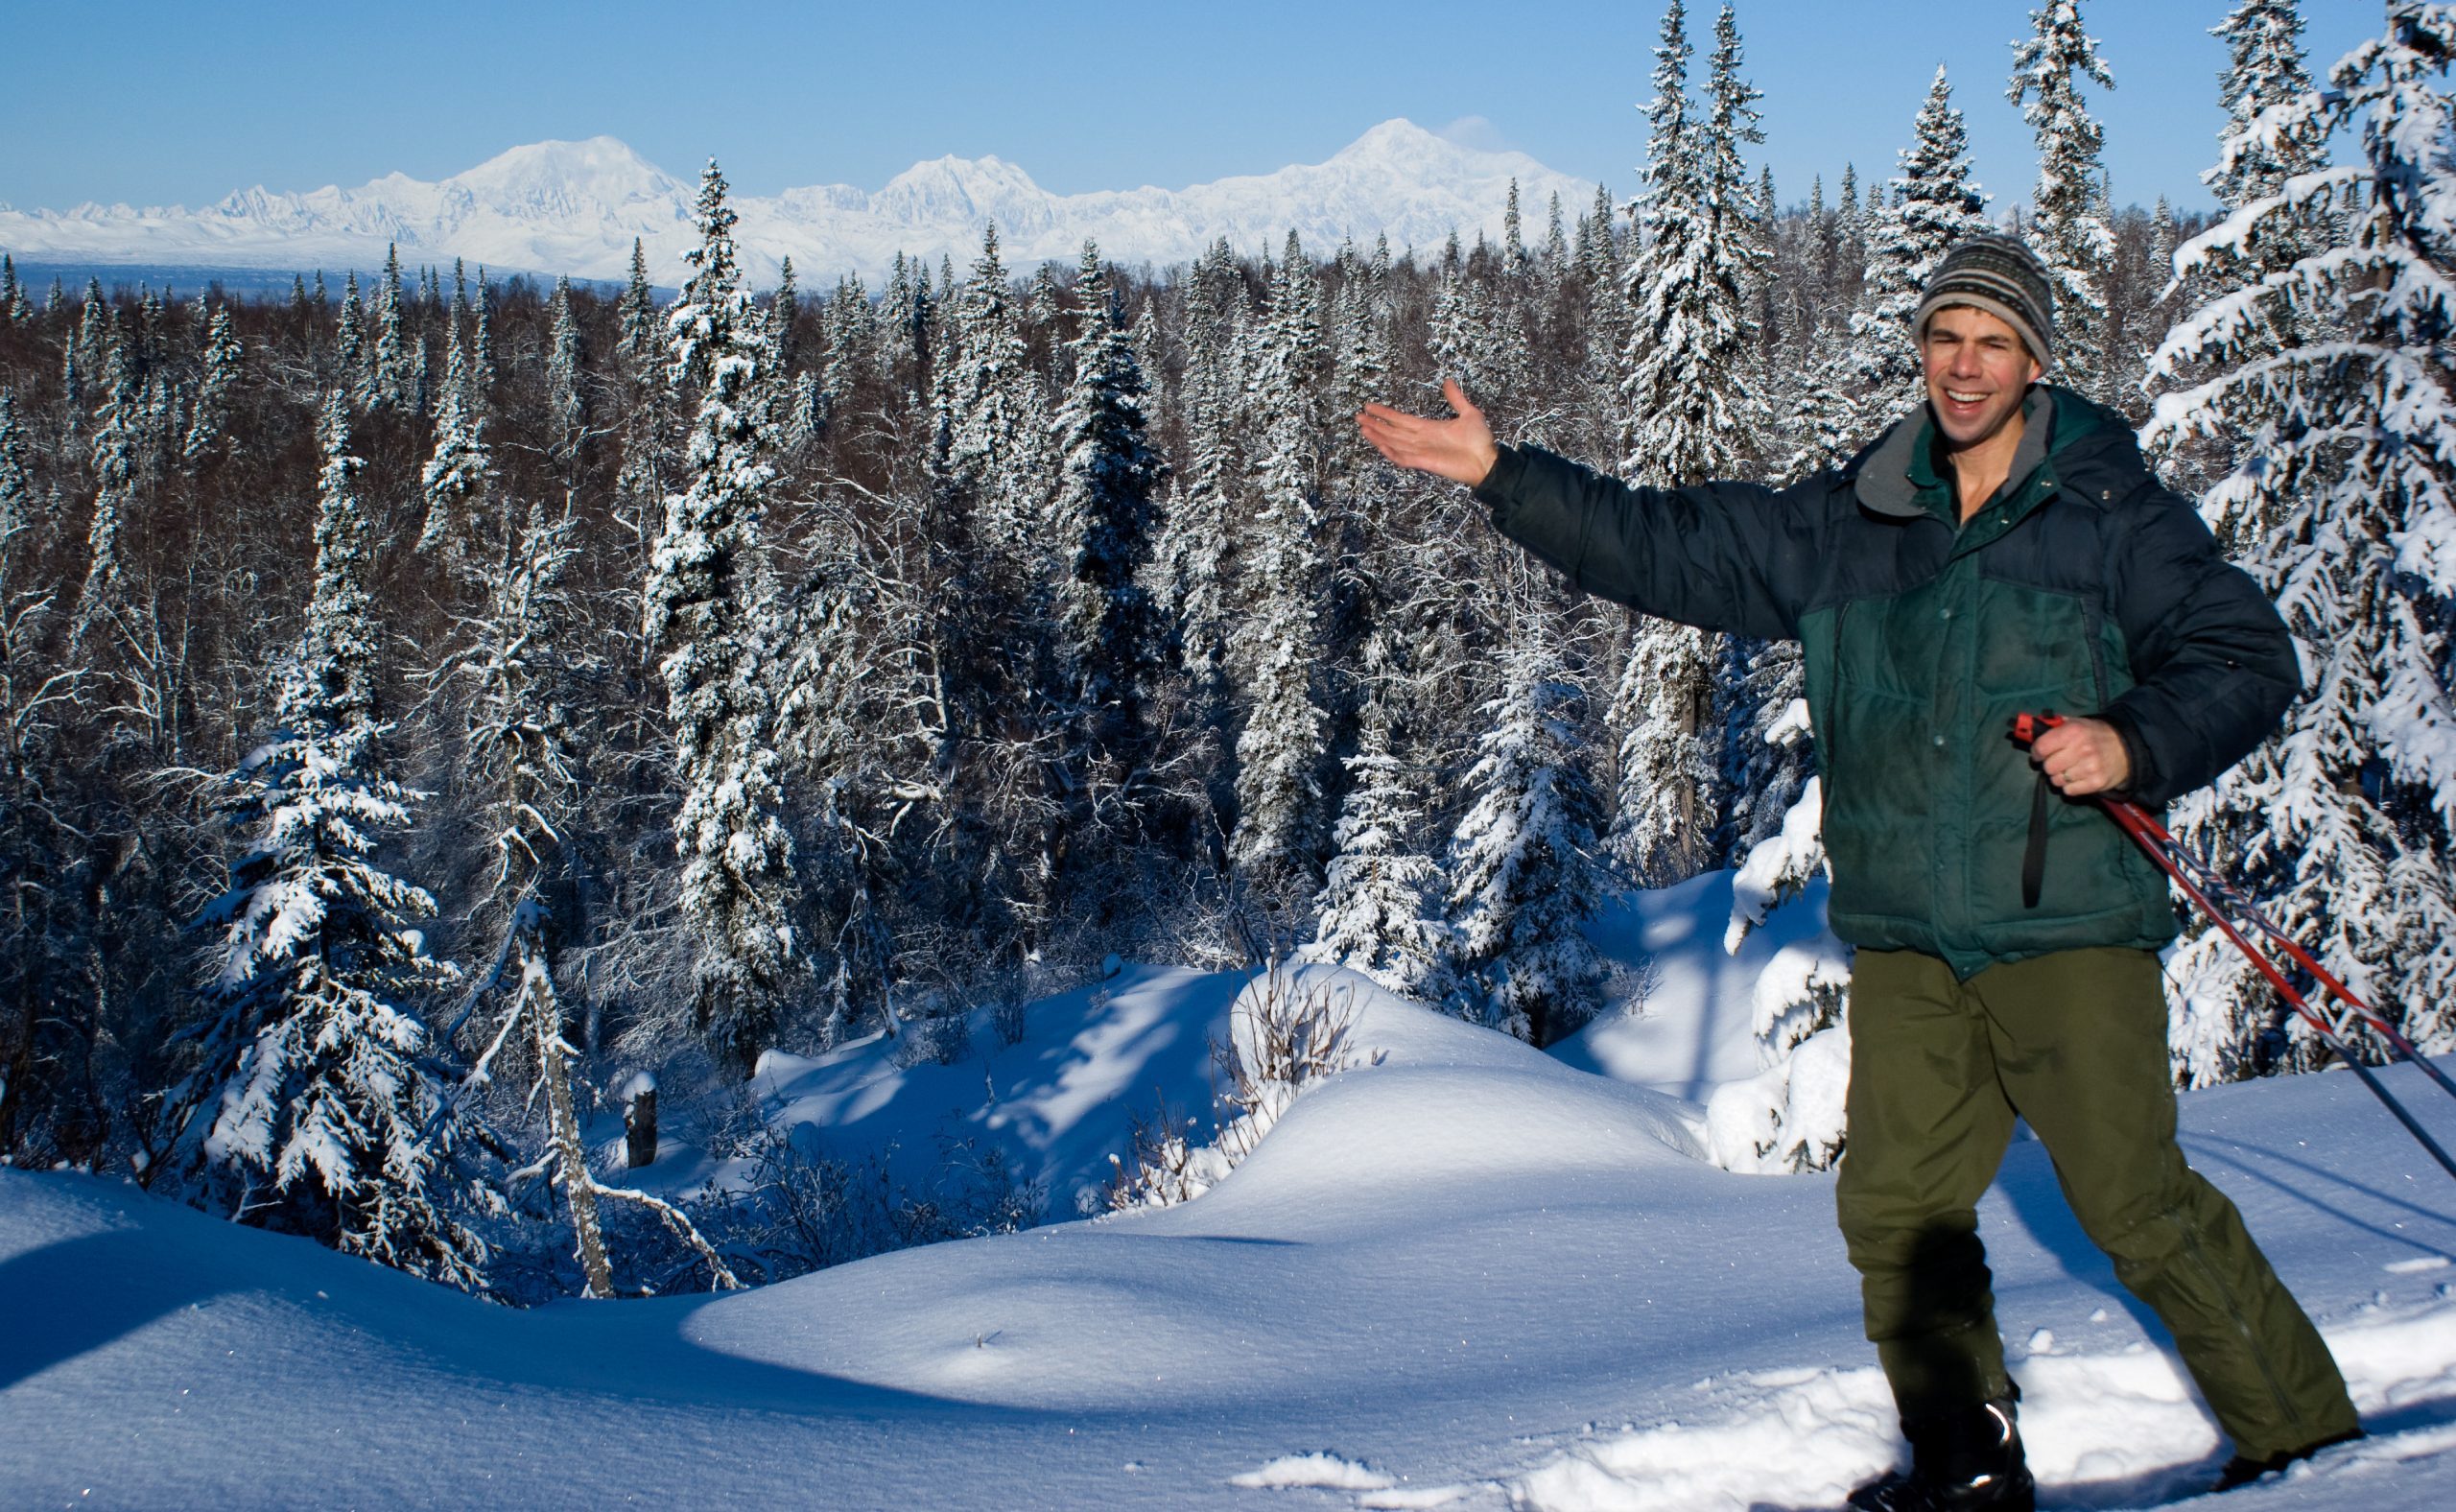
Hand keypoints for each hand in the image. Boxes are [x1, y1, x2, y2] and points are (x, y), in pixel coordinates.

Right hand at [1356, 378, 1500, 486]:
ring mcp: (1421, 452)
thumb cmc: (1480, 441)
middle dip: (1375, 423)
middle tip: (1358, 416)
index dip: (1385, 413)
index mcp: (1428, 429)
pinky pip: (1403, 457)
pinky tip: (1379, 443)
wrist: (1488, 461)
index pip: (1401, 420)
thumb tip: (1448, 381)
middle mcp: (1421, 440)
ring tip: (1363, 427)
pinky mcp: (1424, 462)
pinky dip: (1390, 451)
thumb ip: (1456, 398)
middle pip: (1392, 431)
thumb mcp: (1469, 413)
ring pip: (1394, 442)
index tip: (1370, 406)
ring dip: (1378, 436)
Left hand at [2031, 716, 2131, 796]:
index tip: (2040, 754)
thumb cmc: (2095, 735)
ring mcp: (2089, 767)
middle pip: (2048, 767)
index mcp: (2074, 731)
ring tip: (2070, 769)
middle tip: (2059, 762)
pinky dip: (2070, 787)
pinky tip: (2078, 778)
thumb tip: (2030, 729)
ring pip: (2057, 781)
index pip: (2041, 747)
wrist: (2126, 748)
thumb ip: (2054, 727)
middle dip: (2050, 765)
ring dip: (2060, 777)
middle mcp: (2081, 749)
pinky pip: (2069, 791)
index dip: (2037, 753)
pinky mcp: (2096, 783)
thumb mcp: (2077, 723)